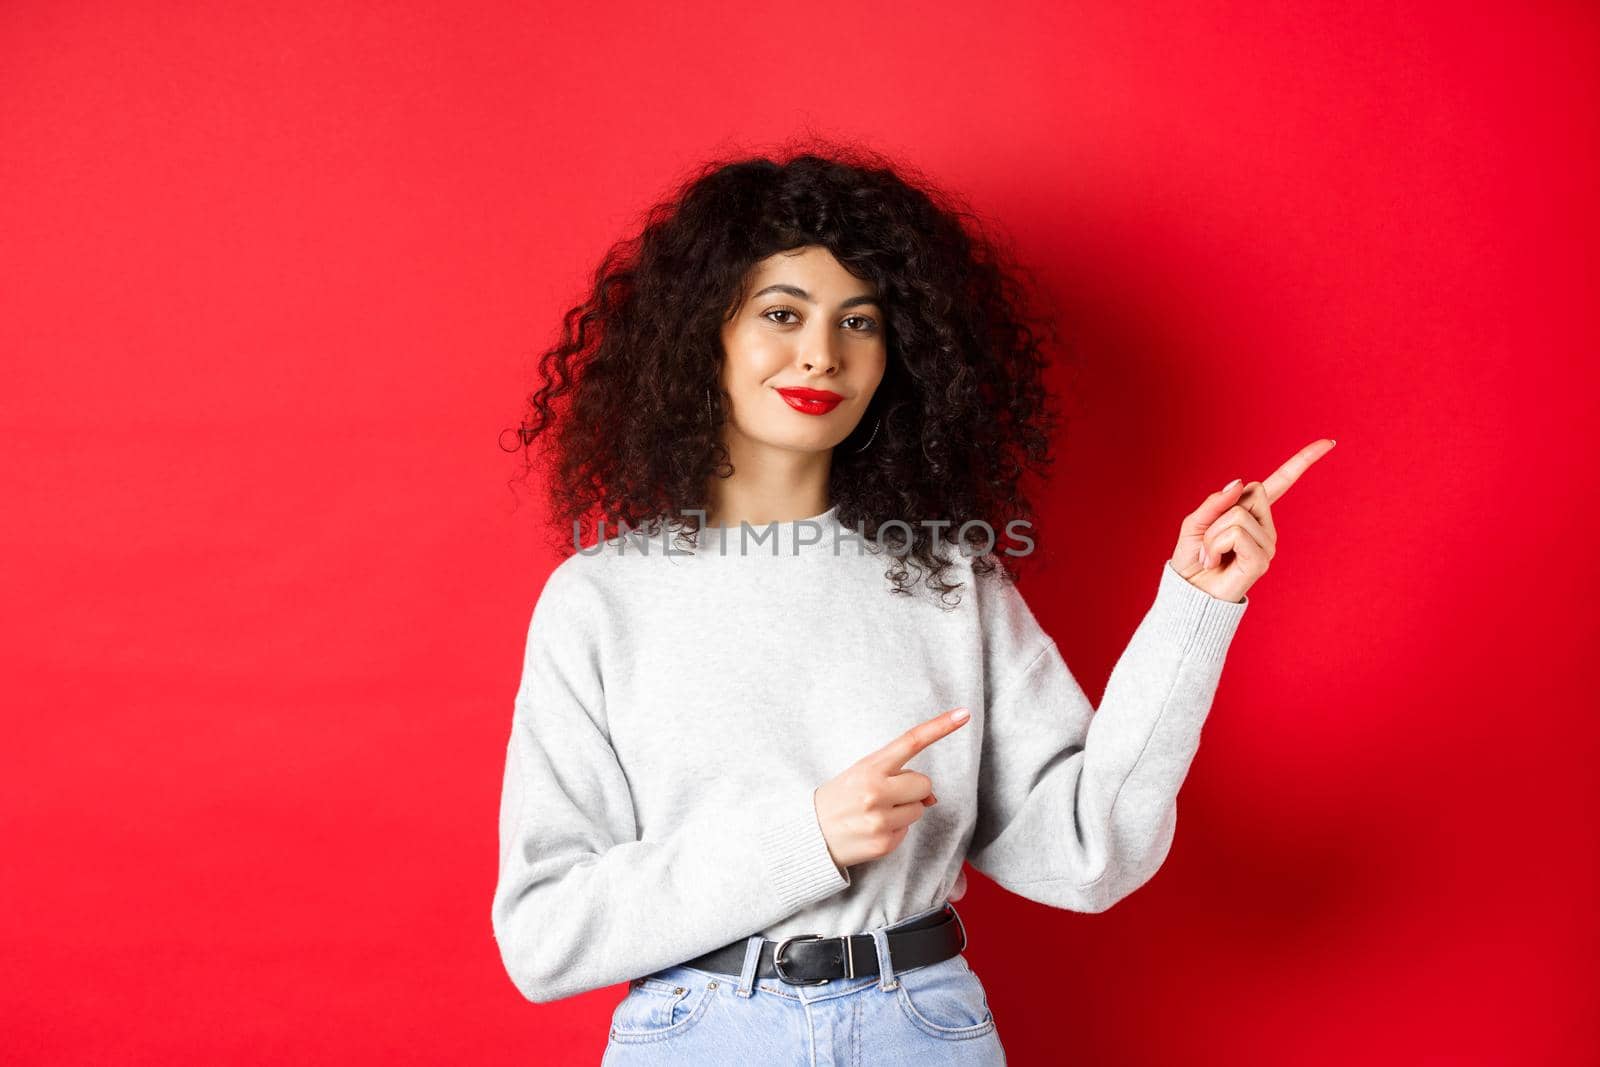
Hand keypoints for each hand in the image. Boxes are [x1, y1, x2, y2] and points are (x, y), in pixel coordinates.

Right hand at [813, 707, 970, 871]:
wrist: (810, 835)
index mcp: (869, 767)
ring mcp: (880, 819)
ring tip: (876, 814)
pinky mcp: (884, 843)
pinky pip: (908, 831)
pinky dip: (895, 830)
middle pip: (924, 783)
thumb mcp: (861, 776)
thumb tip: (932, 798)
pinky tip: (873, 830)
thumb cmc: (840, 799)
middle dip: (913, 790)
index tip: (964, 714)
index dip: (940, 727)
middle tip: (886, 795)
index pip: (910, 741)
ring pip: (919, 809)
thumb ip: (897, 776)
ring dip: (905, 810)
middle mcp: (875, 792)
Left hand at [1170, 438, 1335, 602]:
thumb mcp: (1196, 523)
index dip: (1302, 462)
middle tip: (1210, 540)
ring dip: (1213, 534)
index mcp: (1252, 514)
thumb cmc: (1192, 559)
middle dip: (1219, 512)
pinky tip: (1214, 562)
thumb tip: (1241, 482)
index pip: (1280, 483)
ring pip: (1238, 515)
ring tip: (1210, 555)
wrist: (1188, 592)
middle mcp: (1266, 527)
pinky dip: (1215, 545)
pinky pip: (1236, 533)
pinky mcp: (1262, 560)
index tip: (1328, 442)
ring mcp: (1267, 544)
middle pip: (1250, 493)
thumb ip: (1216, 502)